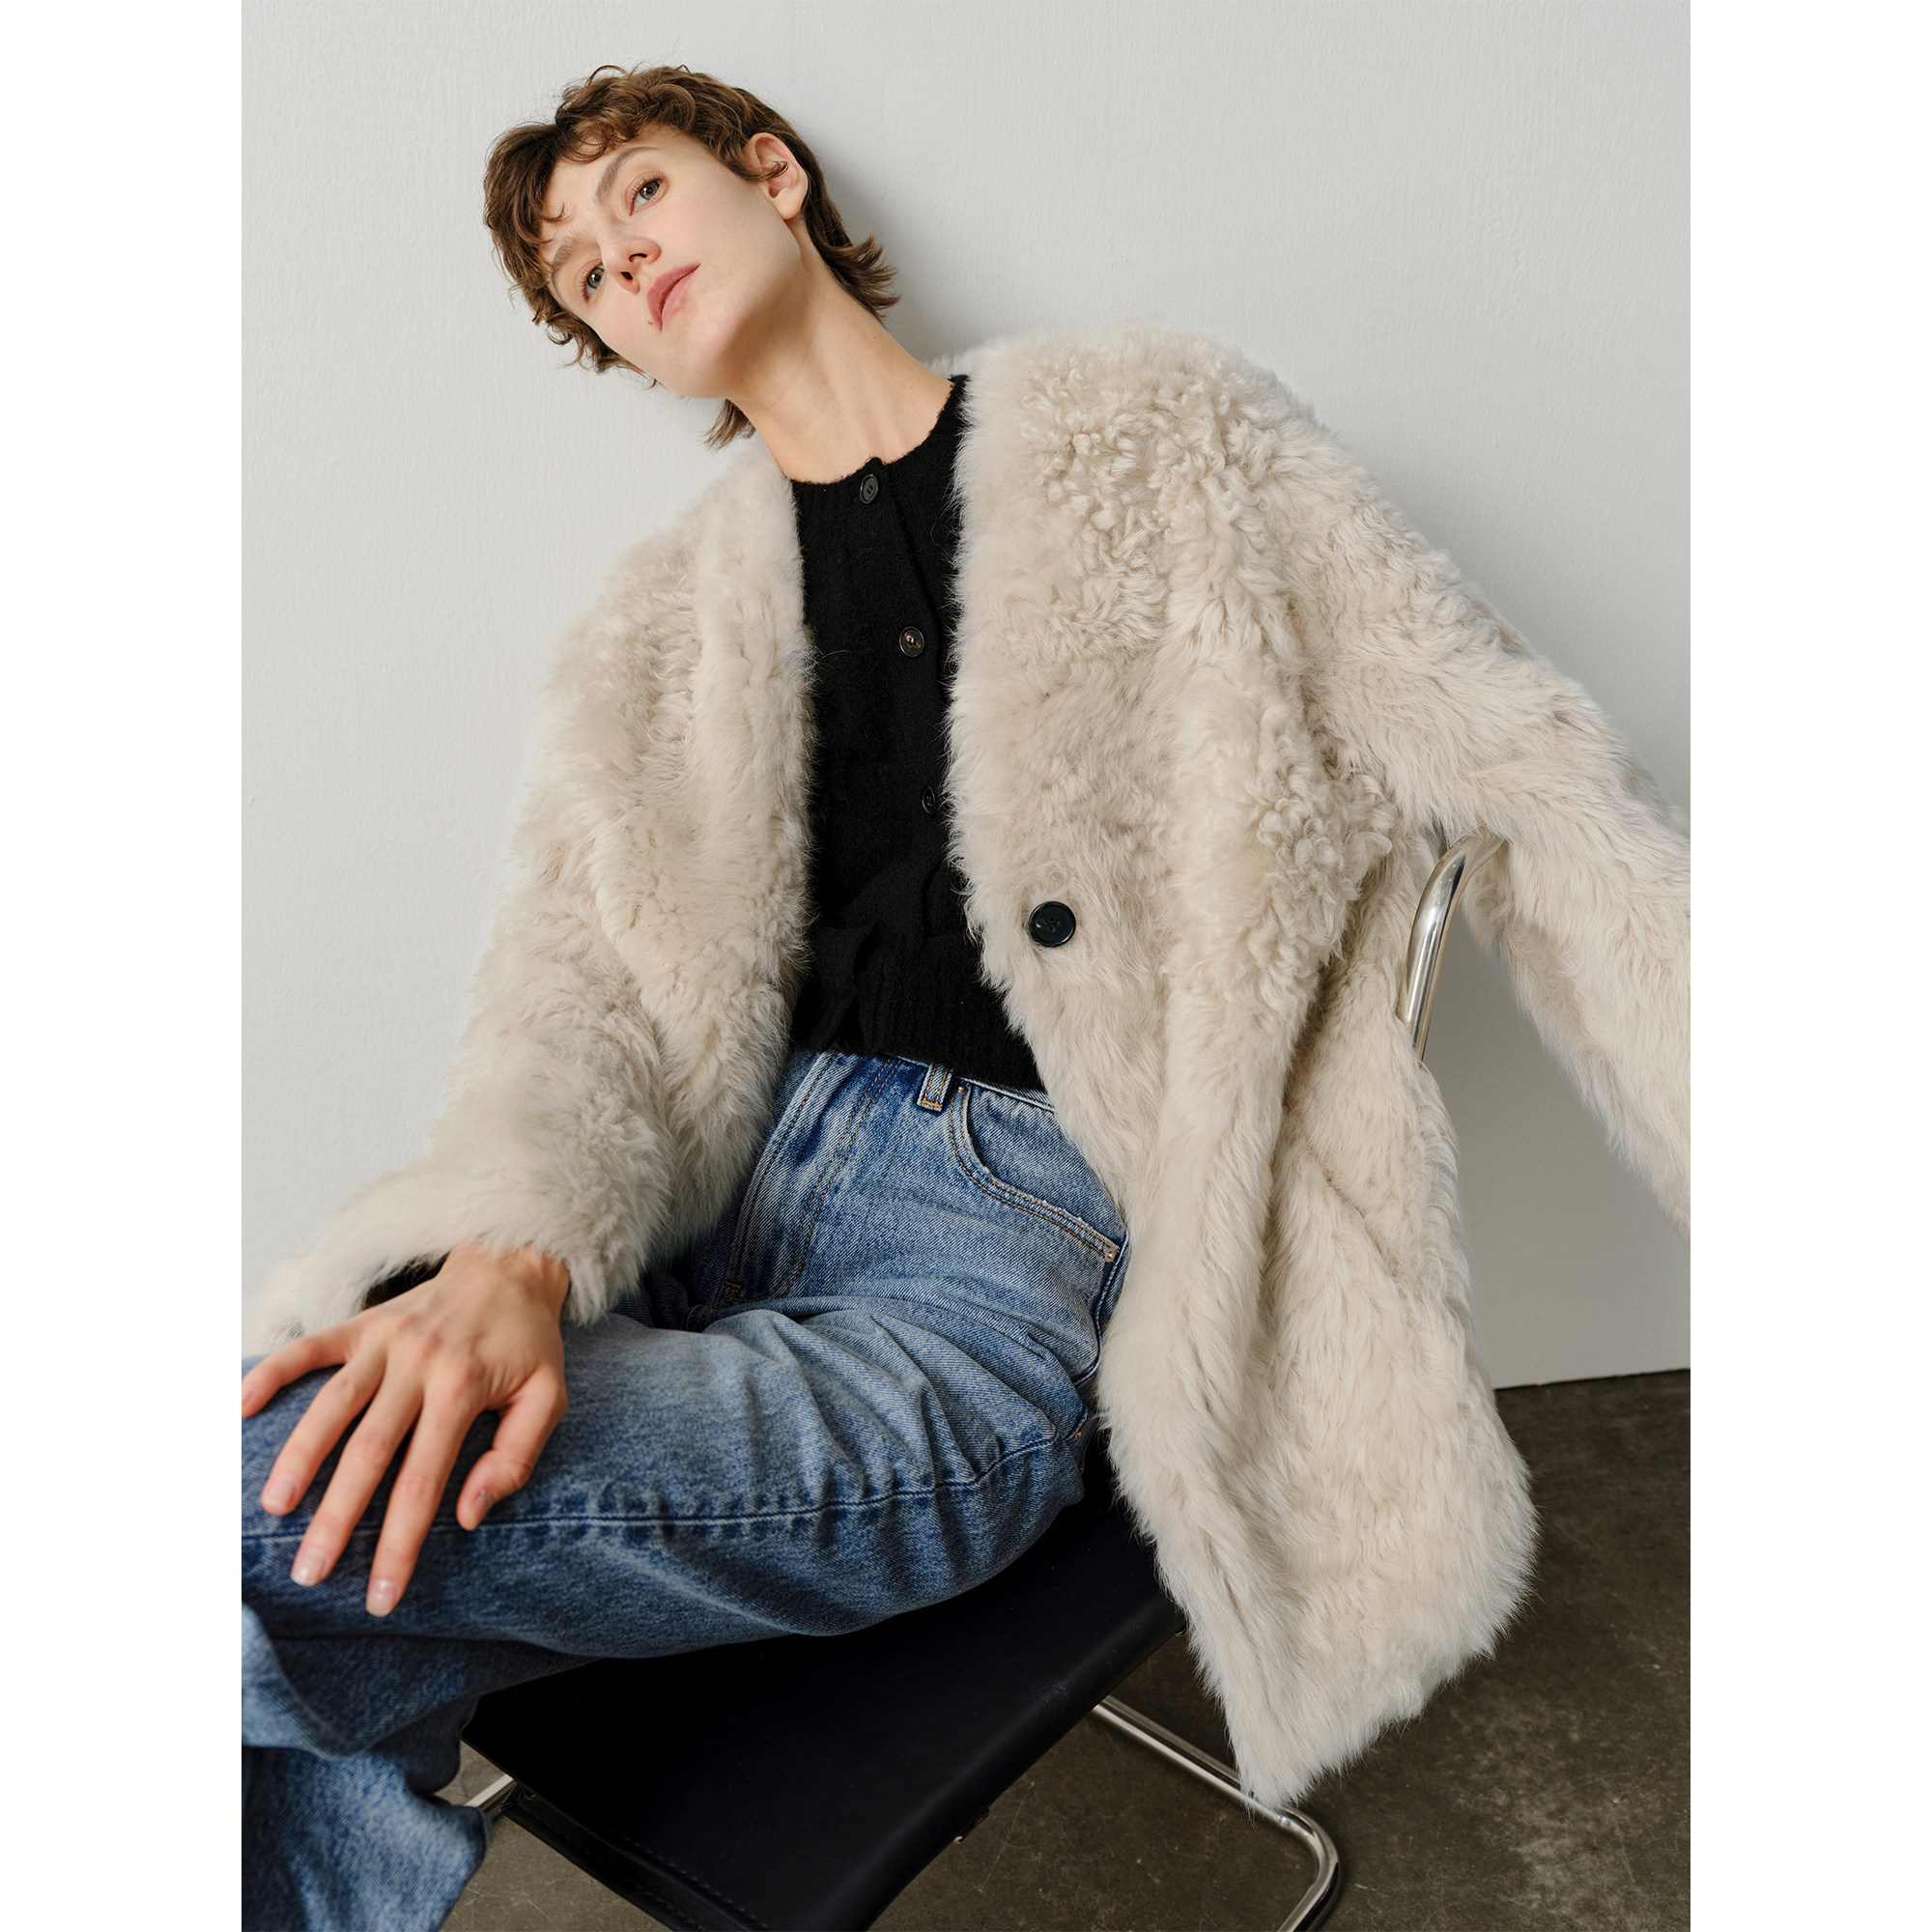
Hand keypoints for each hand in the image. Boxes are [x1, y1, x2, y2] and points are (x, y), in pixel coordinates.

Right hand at [241, 1244, 570, 1615]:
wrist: (512, 1262)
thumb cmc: (529, 1344)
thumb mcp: (549, 1398)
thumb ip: (516, 1457)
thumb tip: (468, 1514)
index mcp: (465, 1388)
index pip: (424, 1479)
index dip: (400, 1542)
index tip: (380, 1596)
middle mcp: (419, 1363)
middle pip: (368, 1451)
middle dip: (336, 1518)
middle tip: (308, 1573)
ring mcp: (385, 1340)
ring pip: (331, 1404)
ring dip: (298, 1457)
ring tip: (274, 1510)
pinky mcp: (362, 1323)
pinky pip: (309, 1347)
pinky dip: (272, 1373)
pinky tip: (241, 1408)